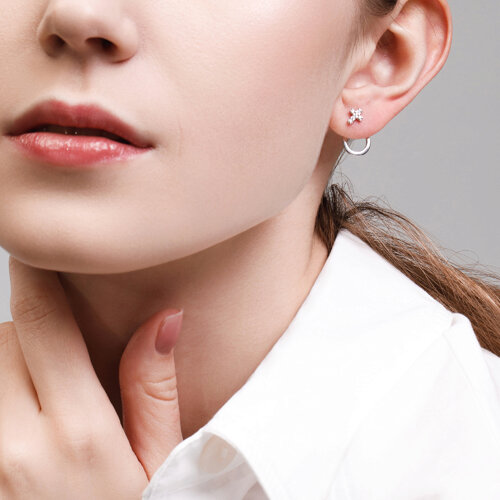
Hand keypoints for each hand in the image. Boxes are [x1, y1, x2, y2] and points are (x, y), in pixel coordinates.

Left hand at [0, 256, 183, 498]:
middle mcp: (15, 444)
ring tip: (40, 397)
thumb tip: (165, 316)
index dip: (34, 274)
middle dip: (27, 331)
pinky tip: (23, 419)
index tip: (34, 247)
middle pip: (0, 339)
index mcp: (77, 431)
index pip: (40, 320)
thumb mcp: (161, 466)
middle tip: (61, 357)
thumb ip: (155, 388)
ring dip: (4, 363)